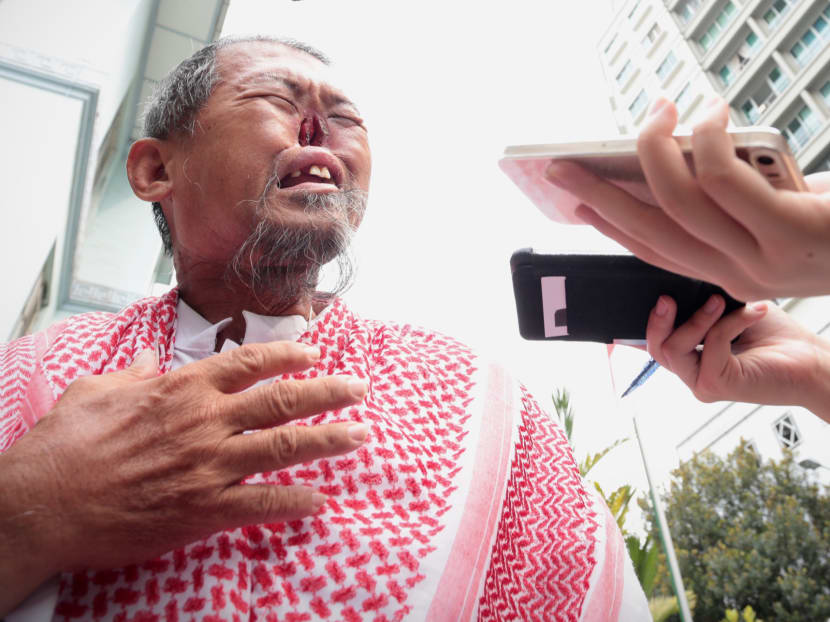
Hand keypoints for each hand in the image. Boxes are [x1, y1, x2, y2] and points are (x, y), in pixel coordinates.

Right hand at [0, 342, 367, 613]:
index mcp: (182, 389)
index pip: (249, 363)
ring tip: (360, 434)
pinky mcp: (202, 510)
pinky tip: (319, 500)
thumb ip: (131, 372)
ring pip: (282, 447)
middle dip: (327, 393)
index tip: (315, 355)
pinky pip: (260, 504)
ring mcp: (208, 466)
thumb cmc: (65, 446)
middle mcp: (205, 422)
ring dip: (327, 439)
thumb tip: (147, 357)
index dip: (288, 357)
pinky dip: (293, 502)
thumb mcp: (95, 391)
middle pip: (281, 401)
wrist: (42, 505)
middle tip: (360, 389)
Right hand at [545, 96, 829, 300]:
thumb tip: (683, 156)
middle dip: (597, 191)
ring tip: (661, 109)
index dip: (608, 224)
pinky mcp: (790, 229)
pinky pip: (723, 176)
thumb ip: (732, 202)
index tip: (575, 201)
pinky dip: (708, 136)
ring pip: (677, 198)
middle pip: (648, 228)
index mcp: (732, 276)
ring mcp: (763, 258)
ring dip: (657, 146)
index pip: (652, 250)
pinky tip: (714, 113)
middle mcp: (738, 277)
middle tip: (561, 162)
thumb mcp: (781, 216)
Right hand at [645, 295, 829, 421]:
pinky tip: (753, 314)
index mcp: (692, 357)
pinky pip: (710, 345)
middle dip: (657, 321)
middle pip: (655, 349)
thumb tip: (676, 286)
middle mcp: (693, 373)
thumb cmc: (775, 338)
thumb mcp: (727, 312)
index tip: (655, 297)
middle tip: (667, 298)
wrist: (810, 359)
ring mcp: (702, 383)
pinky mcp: (717, 385)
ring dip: (697, 319)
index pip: (655, 343)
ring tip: (720, 302)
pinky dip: (730, 323)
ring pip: (675, 349)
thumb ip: (699, 306)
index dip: (645, 325)